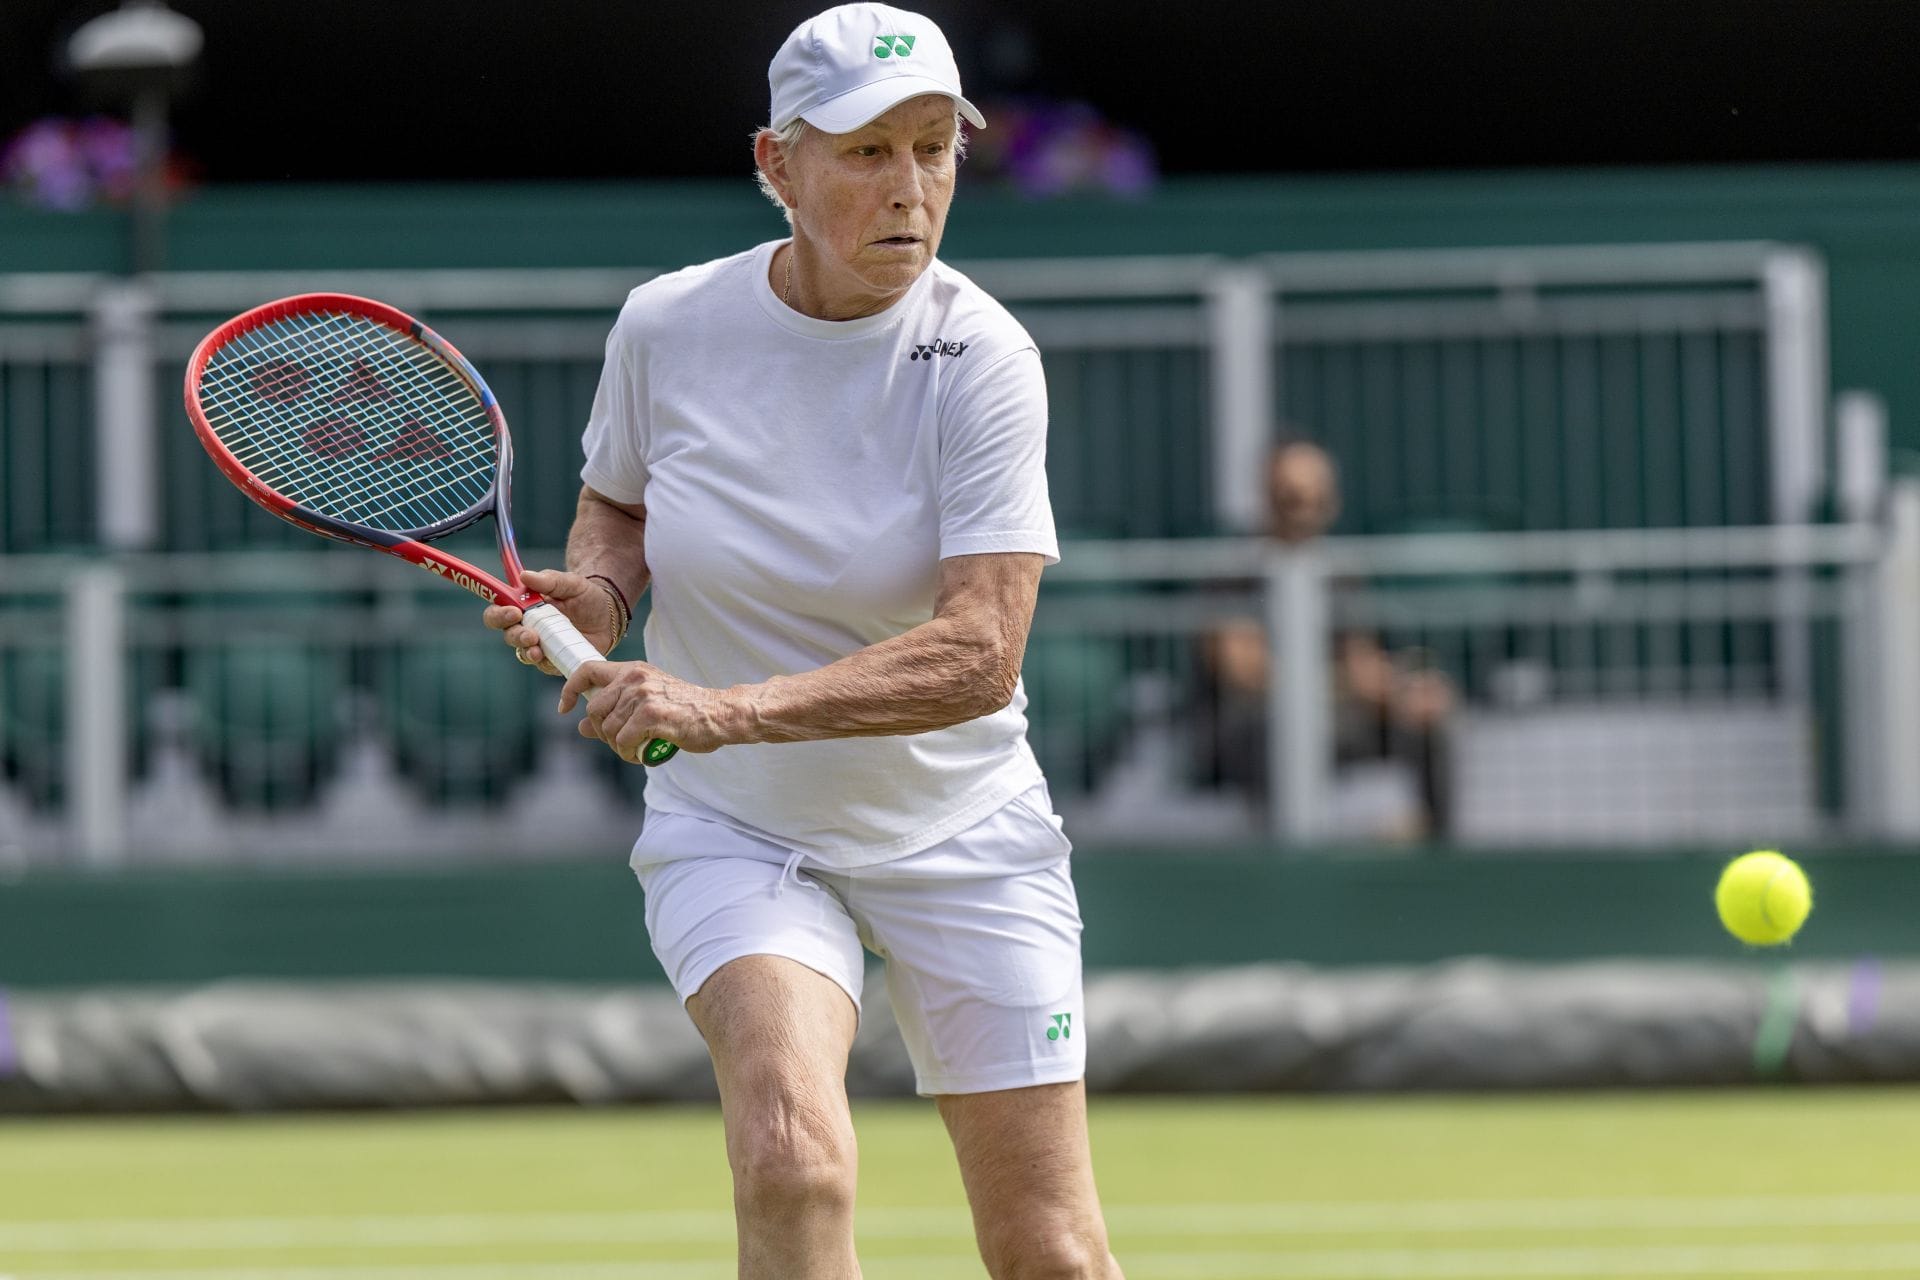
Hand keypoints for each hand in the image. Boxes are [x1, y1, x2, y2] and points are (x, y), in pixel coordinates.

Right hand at [482, 568, 617, 674]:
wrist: (608, 617)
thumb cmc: (585, 596)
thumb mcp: (571, 583)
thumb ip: (549, 580)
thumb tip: (525, 576)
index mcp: (523, 606)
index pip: (498, 610)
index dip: (498, 613)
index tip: (514, 612)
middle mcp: (526, 626)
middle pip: (507, 634)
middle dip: (514, 634)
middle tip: (529, 633)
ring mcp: (539, 645)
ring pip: (522, 652)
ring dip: (527, 650)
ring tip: (537, 647)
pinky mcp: (553, 660)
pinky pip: (543, 665)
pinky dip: (544, 663)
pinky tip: (549, 657)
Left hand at [558, 660, 736, 760]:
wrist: (720, 714)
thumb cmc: (686, 711)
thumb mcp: (647, 704)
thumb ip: (614, 712)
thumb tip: (581, 728)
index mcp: (633, 670)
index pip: (587, 670)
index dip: (570, 689)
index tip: (564, 707)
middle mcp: (635, 678)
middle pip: (593, 709)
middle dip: (601, 732)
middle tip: (620, 742)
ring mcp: (642, 695)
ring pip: (607, 729)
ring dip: (617, 747)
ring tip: (635, 749)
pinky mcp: (651, 714)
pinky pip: (622, 741)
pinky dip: (628, 754)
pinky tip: (641, 754)